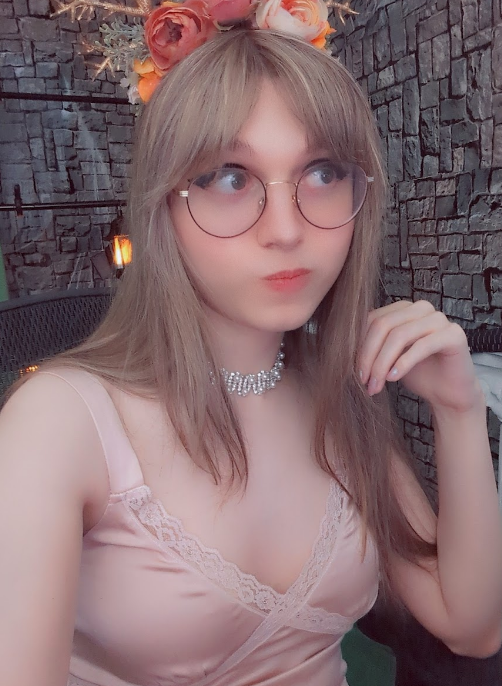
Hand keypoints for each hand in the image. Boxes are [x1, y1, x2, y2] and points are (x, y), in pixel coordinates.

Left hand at [358, 300, 483, 413]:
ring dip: (383, 363)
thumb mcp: (387, 358)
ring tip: (376, 385)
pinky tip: (394, 379)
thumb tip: (339, 348)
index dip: (359, 346)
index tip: (354, 373)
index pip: (371, 320)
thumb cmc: (416, 374)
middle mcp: (420, 308)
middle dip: (368, 356)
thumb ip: (370, 346)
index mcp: (402, 308)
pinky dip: (404, 363)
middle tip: (364, 382)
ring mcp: (439, 319)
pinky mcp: (454, 334)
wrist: (448, 393)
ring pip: (399, 335)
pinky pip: (422, 345)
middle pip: (383, 325)